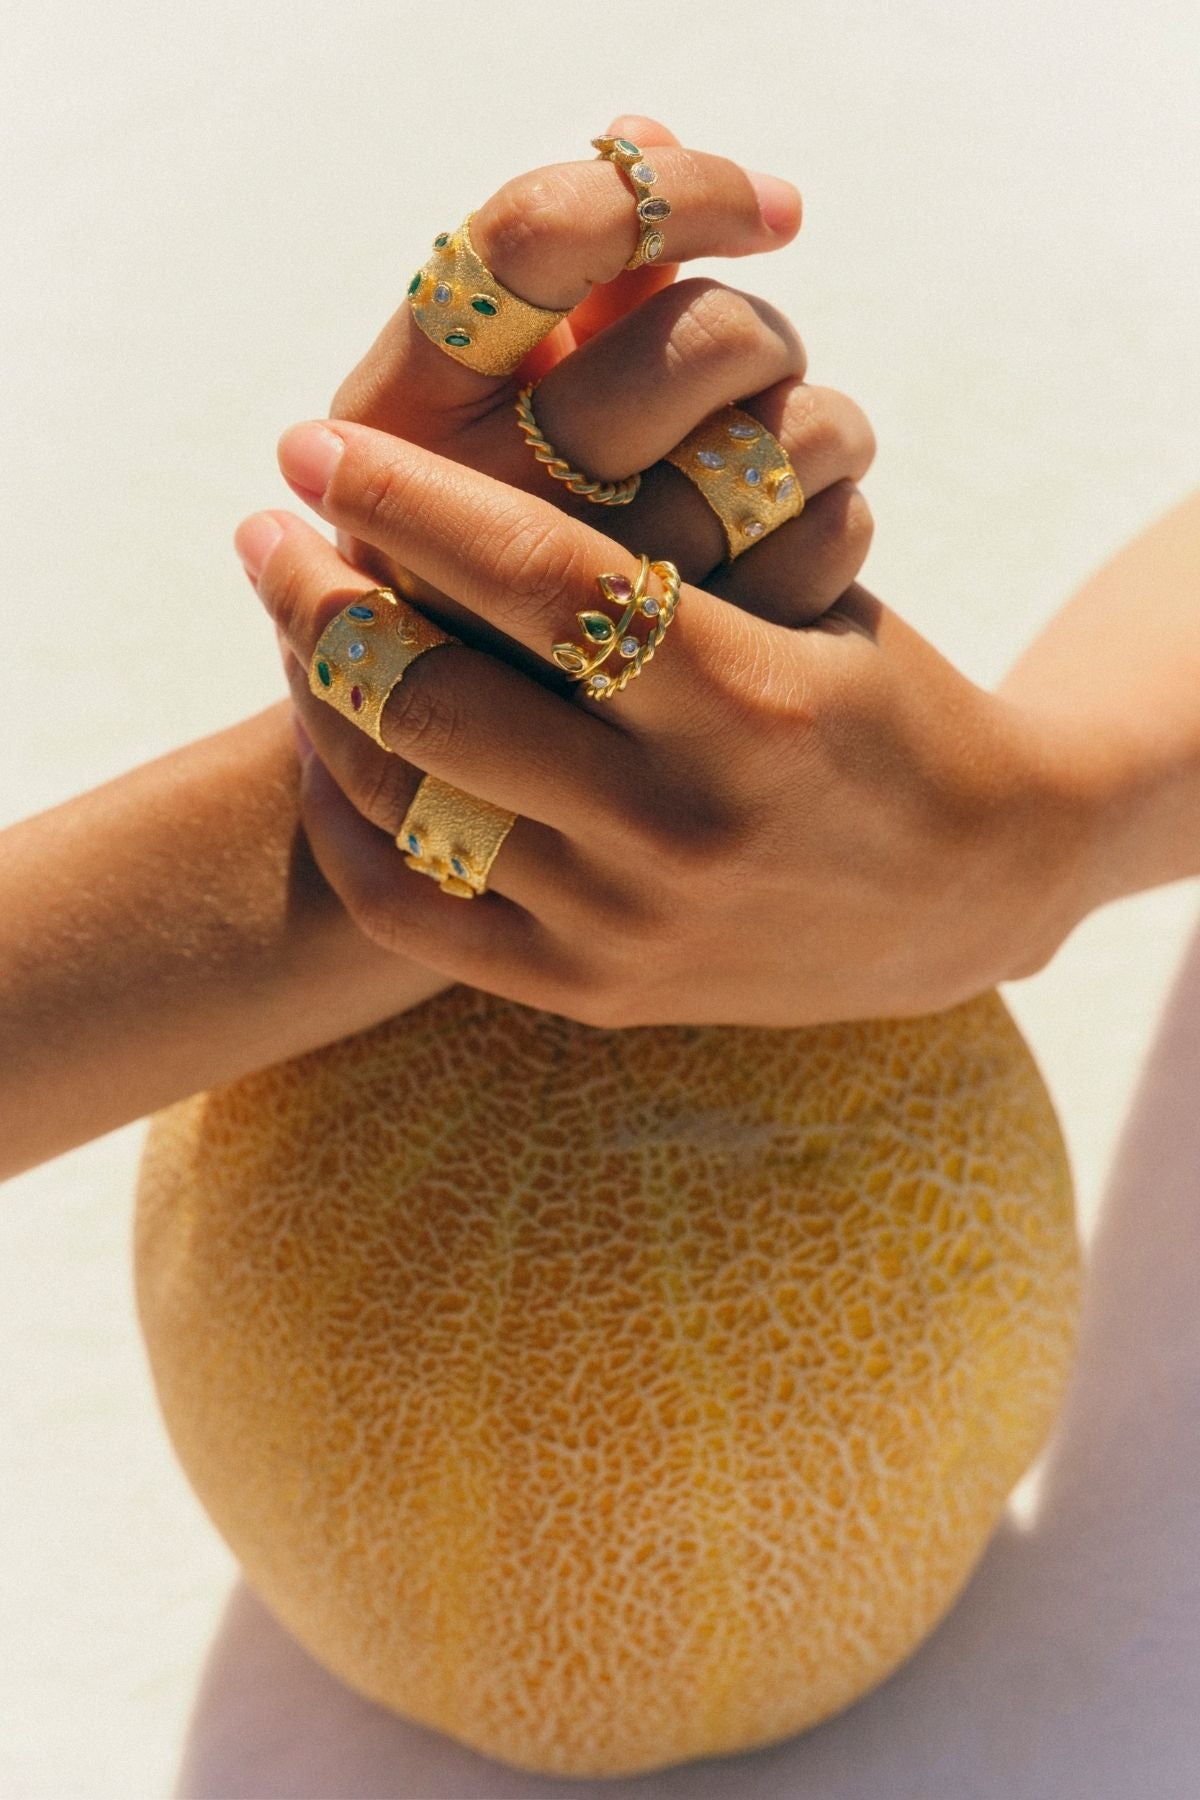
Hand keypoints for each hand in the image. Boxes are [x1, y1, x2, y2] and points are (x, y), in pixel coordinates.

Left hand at [238, 422, 1095, 1030]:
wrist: (975, 886)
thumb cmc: (884, 701)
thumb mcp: (815, 591)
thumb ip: (680, 525)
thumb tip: (527, 392)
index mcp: (748, 693)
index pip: (535, 573)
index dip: (403, 497)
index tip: (309, 443)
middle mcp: (681, 820)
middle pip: (440, 702)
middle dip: (323, 604)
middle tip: (269, 540)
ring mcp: (634, 922)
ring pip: (411, 810)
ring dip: (322, 708)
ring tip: (293, 636)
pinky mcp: (600, 992)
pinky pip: (421, 918)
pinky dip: (354, 834)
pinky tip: (337, 762)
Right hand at [316, 114, 874, 639]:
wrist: (494, 801)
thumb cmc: (486, 569)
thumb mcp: (480, 437)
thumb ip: (556, 293)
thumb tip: (637, 127)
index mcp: (397, 422)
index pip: (533, 236)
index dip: (668, 191)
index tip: (769, 206)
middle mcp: (481, 514)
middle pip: (700, 336)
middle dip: (758, 333)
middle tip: (751, 368)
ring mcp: (594, 618)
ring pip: (786, 436)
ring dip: (812, 423)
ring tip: (767, 465)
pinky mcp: (689, 694)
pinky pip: (832, 535)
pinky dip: (838, 515)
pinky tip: (790, 550)